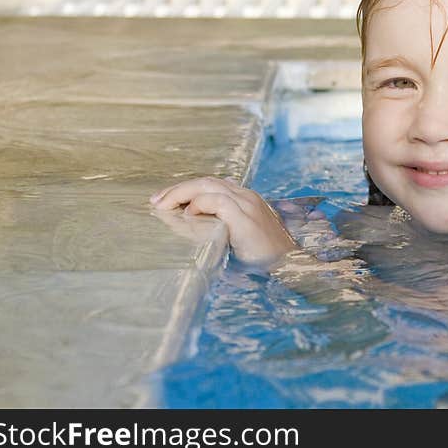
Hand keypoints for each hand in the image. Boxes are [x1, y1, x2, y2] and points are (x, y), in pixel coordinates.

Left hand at [150, 177, 296, 263]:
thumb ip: (223, 228)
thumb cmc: (265, 258)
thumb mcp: (240, 238)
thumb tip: (194, 229)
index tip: (166, 200)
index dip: (187, 189)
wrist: (290, 265)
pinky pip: (218, 202)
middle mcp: (247, 197)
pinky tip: (188, 216)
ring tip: (164, 206)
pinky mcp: (245, 219)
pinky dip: (199, 205)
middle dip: (178, 189)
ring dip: (182, 193)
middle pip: (206, 181)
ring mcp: (248, 205)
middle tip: (157, 201)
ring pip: (208, 186)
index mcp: (246, 199)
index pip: (212, 184)